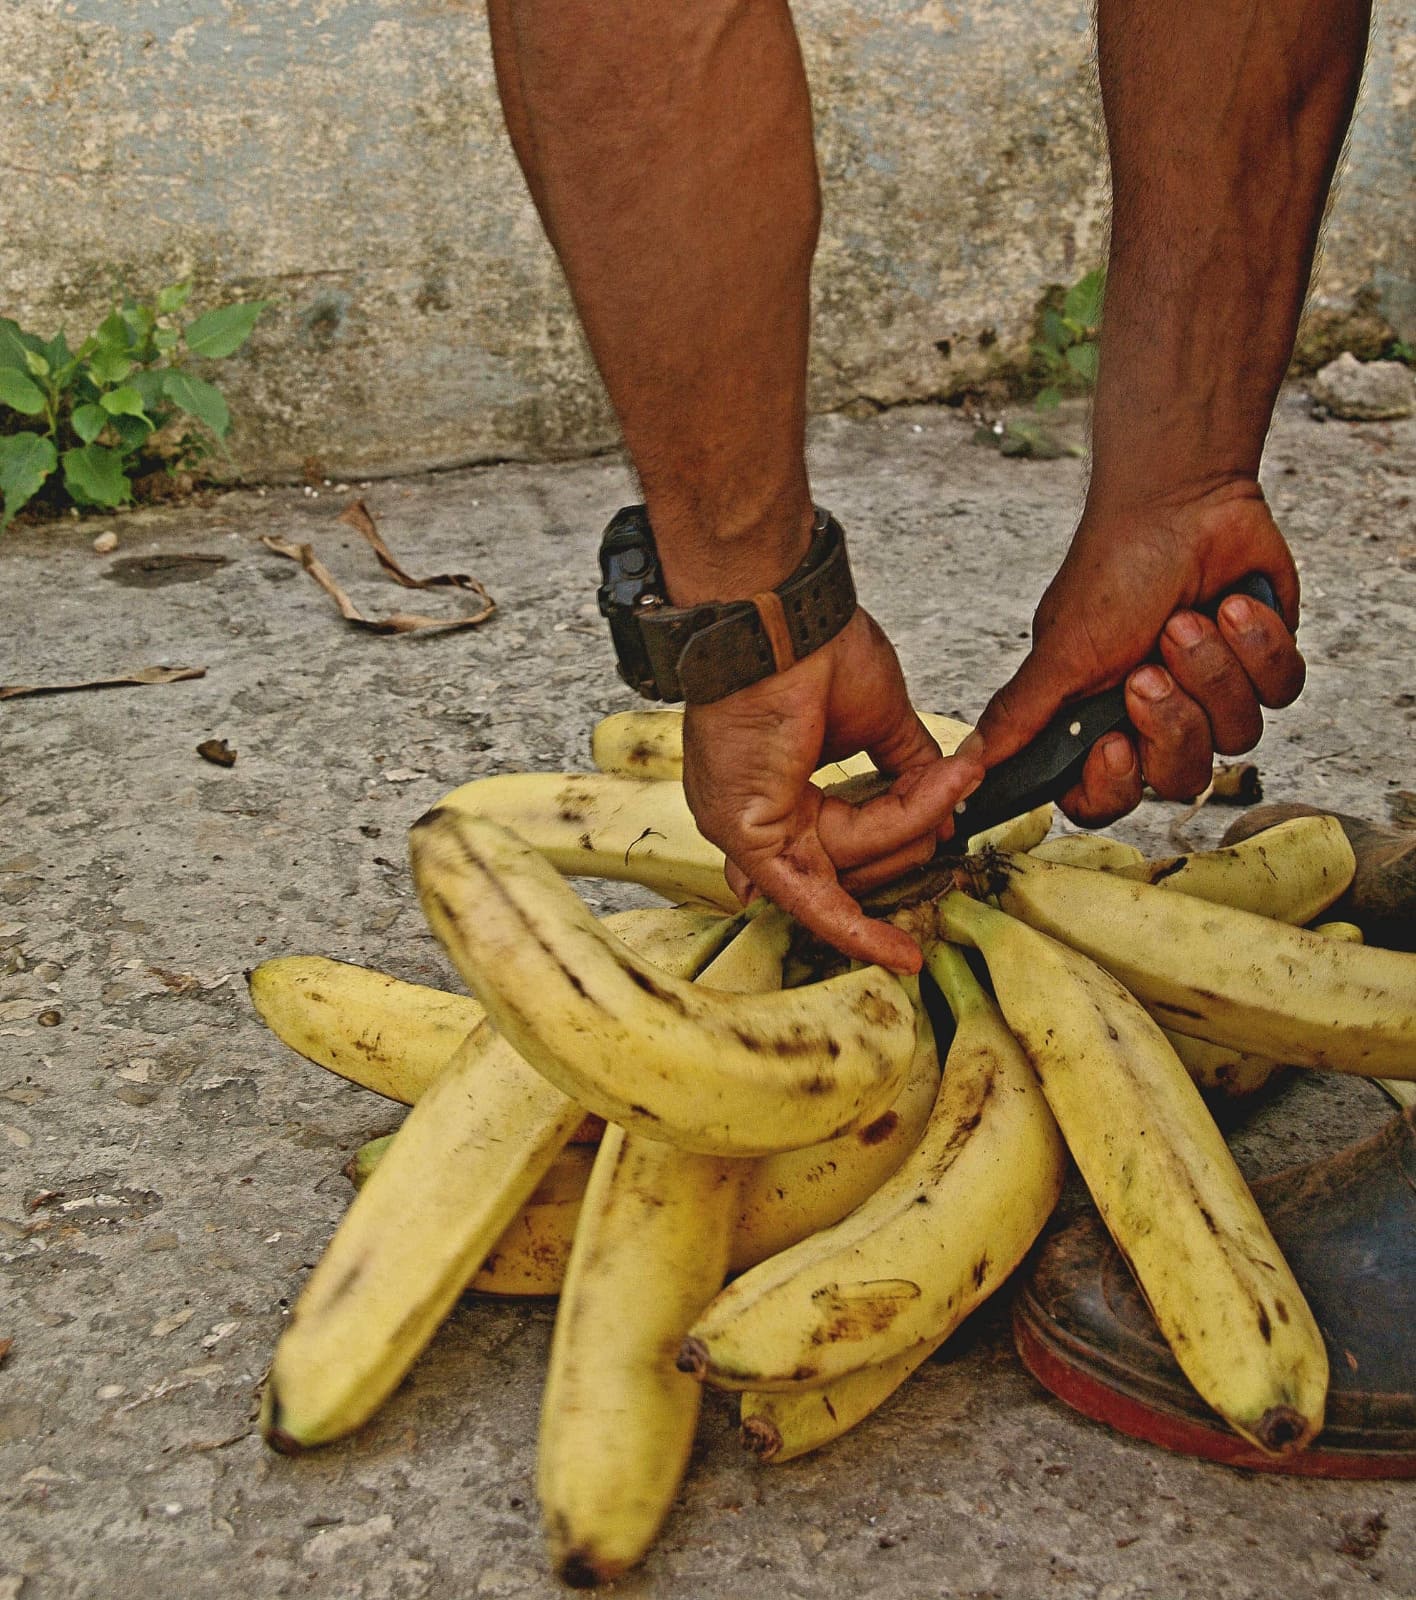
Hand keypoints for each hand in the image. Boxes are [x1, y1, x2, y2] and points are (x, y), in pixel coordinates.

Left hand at [681, 608, 982, 972]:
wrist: (777, 612)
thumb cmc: (812, 644)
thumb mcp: (878, 717)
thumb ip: (907, 770)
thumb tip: (949, 805)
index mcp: (775, 786)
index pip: (839, 847)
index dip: (892, 848)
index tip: (942, 840)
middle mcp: (756, 814)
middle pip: (851, 866)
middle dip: (914, 834)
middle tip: (957, 789)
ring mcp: (746, 829)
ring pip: (849, 869)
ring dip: (911, 826)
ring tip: (951, 782)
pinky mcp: (748, 836)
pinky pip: (812, 897)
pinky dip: (858, 929)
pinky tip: (901, 953)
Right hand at [977, 481, 1304, 824]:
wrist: (1181, 502)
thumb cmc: (1113, 568)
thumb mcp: (1059, 652)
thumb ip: (1018, 719)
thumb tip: (967, 771)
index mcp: (1099, 724)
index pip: (1106, 798)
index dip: (1115, 784)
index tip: (1113, 743)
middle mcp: (1157, 719)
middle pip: (1180, 775)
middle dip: (1171, 718)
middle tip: (1148, 667)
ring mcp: (1215, 695)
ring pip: (1237, 734)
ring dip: (1212, 668)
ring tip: (1188, 619)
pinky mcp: (1266, 666)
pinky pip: (1279, 692)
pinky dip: (1257, 645)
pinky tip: (1231, 607)